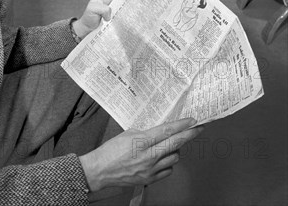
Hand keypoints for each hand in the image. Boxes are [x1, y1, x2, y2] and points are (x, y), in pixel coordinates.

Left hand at [72, 0, 133, 39]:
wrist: (88, 30)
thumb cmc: (88, 17)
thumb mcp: (92, 9)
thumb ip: (102, 8)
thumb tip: (111, 12)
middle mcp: (110, 0)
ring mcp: (114, 8)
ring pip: (125, 1)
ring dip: (132, 0)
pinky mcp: (117, 16)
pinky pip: (124, 11)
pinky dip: (129, 11)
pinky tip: (135, 11)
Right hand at [80, 117, 203, 190]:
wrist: (100, 170)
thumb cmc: (111, 151)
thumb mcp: (128, 134)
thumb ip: (146, 133)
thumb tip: (160, 131)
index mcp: (142, 141)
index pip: (167, 131)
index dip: (182, 125)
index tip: (192, 120)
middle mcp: (148, 156)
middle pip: (175, 144)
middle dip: (189, 135)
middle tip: (199, 128)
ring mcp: (150, 169)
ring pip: (174, 158)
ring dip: (176, 150)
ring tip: (170, 144)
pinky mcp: (149, 179)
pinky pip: (167, 171)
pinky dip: (168, 163)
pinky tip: (163, 158)